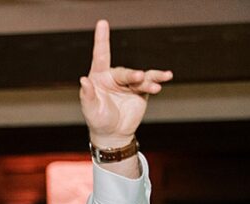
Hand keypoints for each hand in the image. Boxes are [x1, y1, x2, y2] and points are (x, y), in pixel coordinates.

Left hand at [80, 20, 172, 147]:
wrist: (114, 133)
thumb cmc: (98, 120)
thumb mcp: (90, 109)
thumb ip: (87, 95)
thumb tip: (83, 80)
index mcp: (99, 77)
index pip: (100, 56)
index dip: (101, 39)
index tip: (102, 23)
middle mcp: (114, 77)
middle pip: (125, 72)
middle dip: (133, 75)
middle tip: (139, 78)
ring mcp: (129, 83)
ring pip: (141, 77)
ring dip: (148, 80)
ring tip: (155, 86)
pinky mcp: (141, 89)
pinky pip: (150, 82)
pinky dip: (158, 79)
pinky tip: (166, 76)